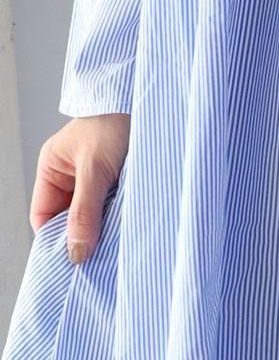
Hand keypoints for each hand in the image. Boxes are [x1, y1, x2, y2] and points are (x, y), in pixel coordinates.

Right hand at [31, 113, 130, 264]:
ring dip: (105, 226)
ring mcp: (97, 176)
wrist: (153, 98)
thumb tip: (76, 252)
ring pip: (94, 214)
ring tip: (116, 244)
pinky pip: (113, 205)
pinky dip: (119, 216)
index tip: (73, 261)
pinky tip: (130, 226)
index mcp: (53, 168)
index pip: (45, 216)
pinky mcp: (120, 177)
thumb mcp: (95, 168)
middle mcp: (72, 174)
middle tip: (98, 259)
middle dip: (83, 236)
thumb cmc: (115, 120)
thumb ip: (84, 211)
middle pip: (70, 218)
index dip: (55, 239)